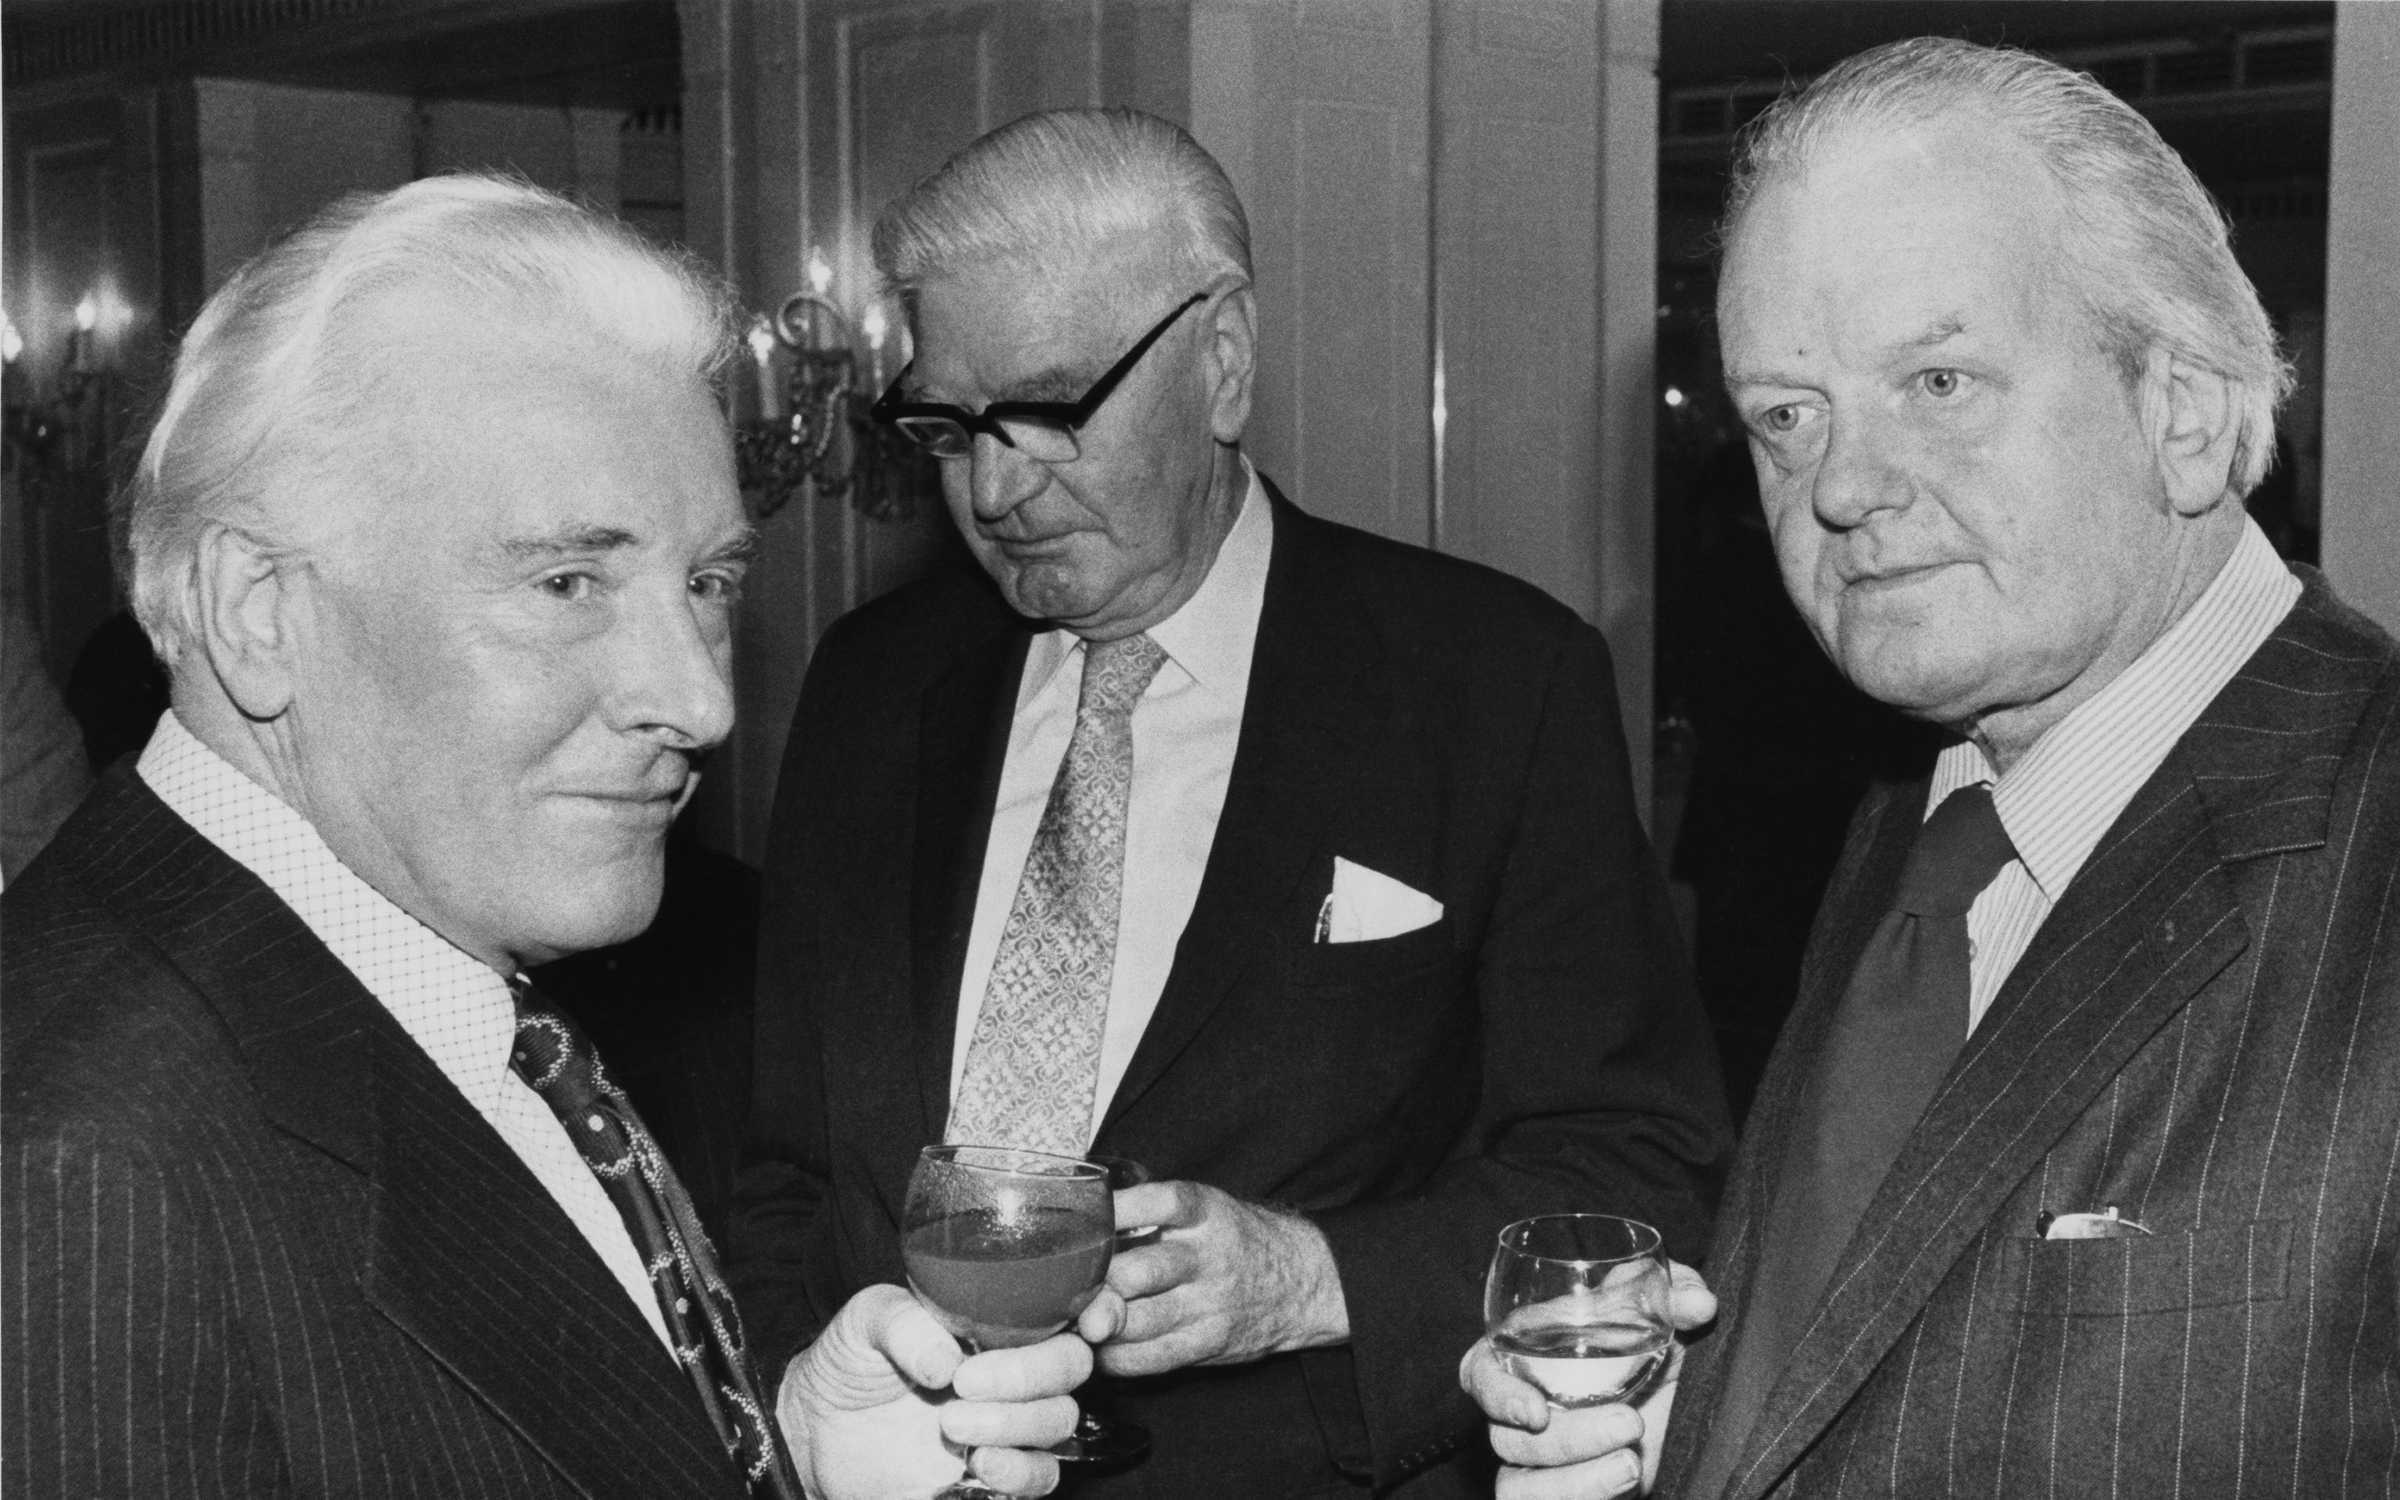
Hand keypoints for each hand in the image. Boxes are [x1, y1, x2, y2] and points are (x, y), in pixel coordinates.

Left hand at [777, 1283, 1088, 1498]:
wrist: (815, 1430)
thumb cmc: (847, 1360)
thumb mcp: (865, 1319)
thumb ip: (903, 1323)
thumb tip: (945, 1361)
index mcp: (997, 1318)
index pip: (1073, 1305)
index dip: (1101, 1309)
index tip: (1088, 1322)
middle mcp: (1013, 1367)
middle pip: (1072, 1367)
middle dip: (1031, 1375)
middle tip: (965, 1384)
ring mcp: (1007, 1422)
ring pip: (1060, 1421)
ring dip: (1017, 1423)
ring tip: (951, 1424)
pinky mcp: (994, 1474)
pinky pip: (1040, 1477)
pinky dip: (1021, 1471)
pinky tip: (980, 1464)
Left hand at [1096, 1179, 1347, 1375]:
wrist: (1301, 1280)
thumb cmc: (1235, 1240)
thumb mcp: (1205, 1210)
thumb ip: (1151, 1216)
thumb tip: (1083, 1223)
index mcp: (1206, 1213)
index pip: (1159, 1203)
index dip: (1118, 1210)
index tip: (1085, 1219)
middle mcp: (1208, 1256)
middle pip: (1139, 1271)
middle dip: (1096, 1284)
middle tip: (1066, 1289)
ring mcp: (1210, 1303)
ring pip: (1139, 1320)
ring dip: (1098, 1324)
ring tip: (1076, 1321)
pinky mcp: (1210, 1342)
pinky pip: (1153, 1357)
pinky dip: (1118, 1357)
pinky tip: (1102, 1348)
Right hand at [1460, 1261, 1714, 1498]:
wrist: (1670, 1399)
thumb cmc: (1641, 1343)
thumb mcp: (1658, 1315)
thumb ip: (1674, 1295)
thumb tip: (1699, 1304)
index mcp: (1522, 1358)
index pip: (1479, 1376)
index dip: (1498, 1395)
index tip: (1536, 1412)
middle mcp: (1522, 1414)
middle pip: (1509, 1439)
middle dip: (1570, 1438)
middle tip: (1630, 1423)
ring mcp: (1539, 1463)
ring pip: (1522, 1488)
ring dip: (1579, 1480)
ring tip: (1632, 1465)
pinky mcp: (1565, 1493)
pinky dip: (1584, 1496)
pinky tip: (1623, 1481)